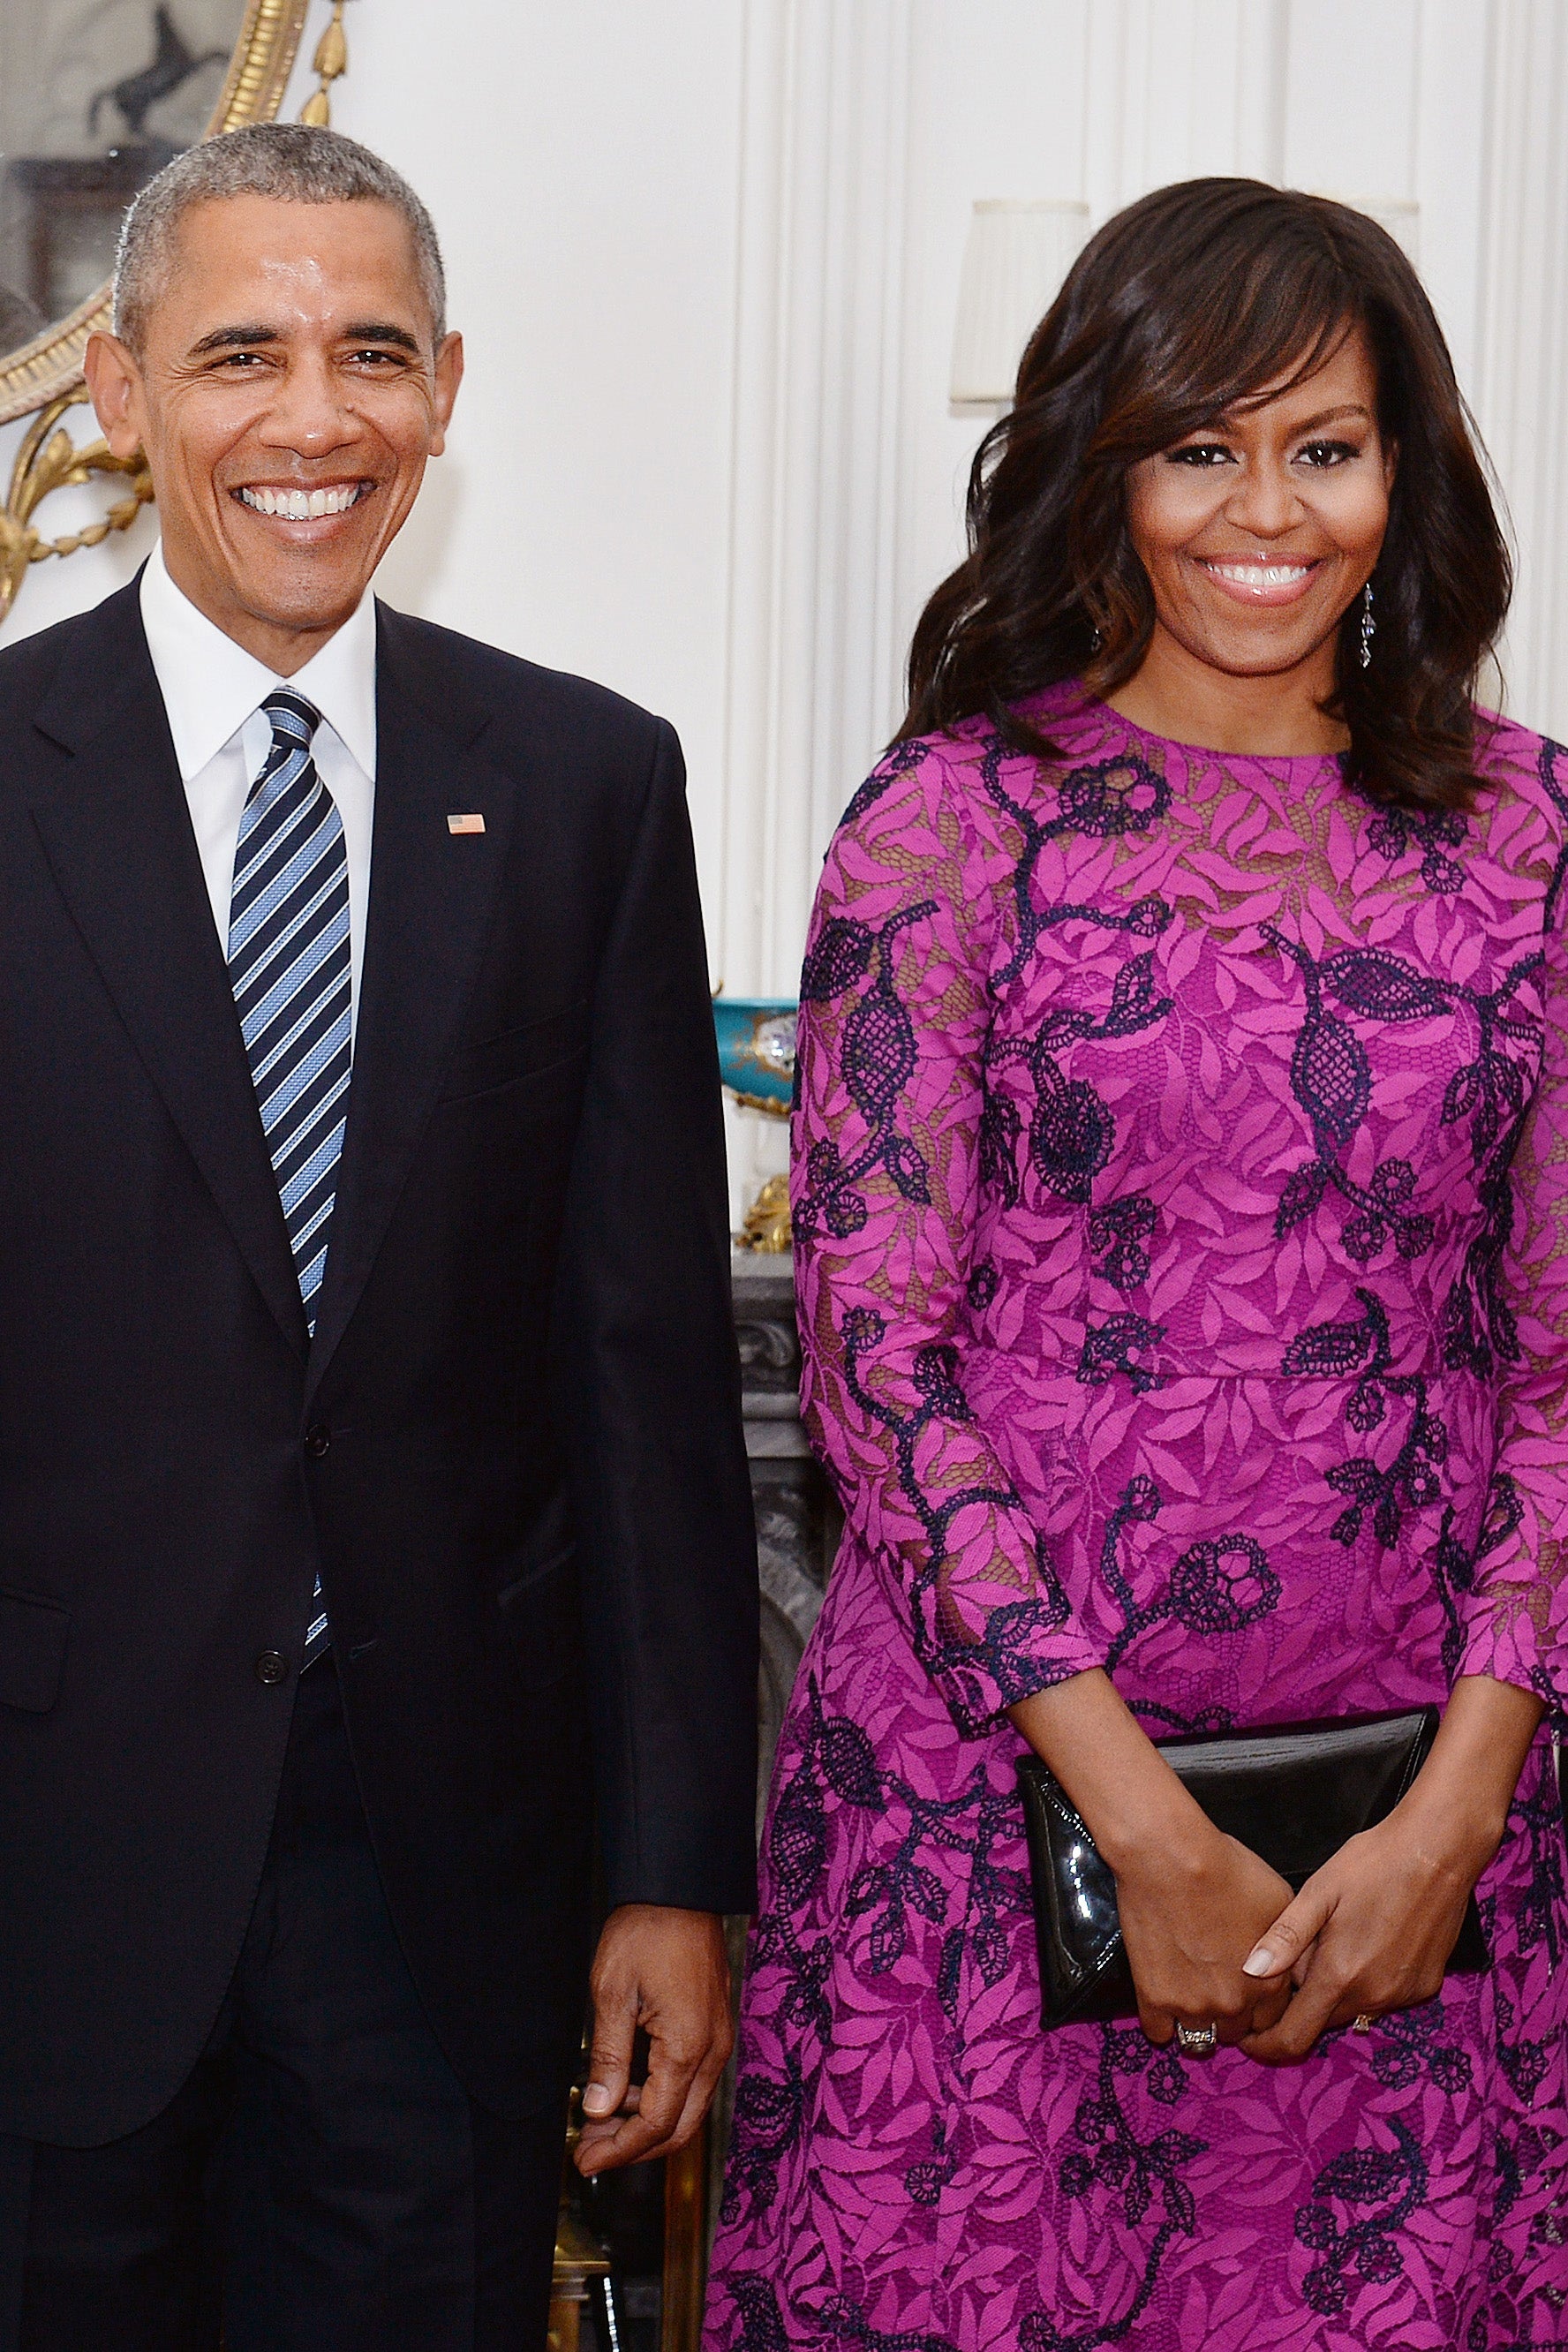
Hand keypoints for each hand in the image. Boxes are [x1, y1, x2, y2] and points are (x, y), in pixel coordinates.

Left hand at [575, 1905, 731, 2173]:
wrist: (680, 1889)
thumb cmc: (646, 1932)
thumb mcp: (613, 1993)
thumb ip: (609, 2058)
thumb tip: (599, 2111)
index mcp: (688, 2046)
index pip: (657, 2123)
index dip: (619, 2150)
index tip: (584, 2160)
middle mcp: (713, 2051)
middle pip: (680, 2128)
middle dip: (633, 2148)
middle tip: (590, 2150)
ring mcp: (719, 2039)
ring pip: (688, 2108)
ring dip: (646, 2124)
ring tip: (599, 2120)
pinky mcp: (715, 2027)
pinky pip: (693, 2082)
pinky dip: (660, 2098)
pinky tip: (626, 2089)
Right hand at [1115, 1820, 1295, 2046]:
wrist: (1171, 1857)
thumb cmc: (1227, 1869)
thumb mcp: (1281, 1900)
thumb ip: (1288, 1943)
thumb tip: (1286, 1961)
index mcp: (1270, 1984)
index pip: (1273, 2019)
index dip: (1260, 2003)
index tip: (1247, 1988)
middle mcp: (1235, 2004)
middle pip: (1238, 2031)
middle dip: (1232, 2013)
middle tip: (1216, 1984)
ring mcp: (1193, 2006)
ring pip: (1200, 2037)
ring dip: (1198, 2018)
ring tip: (1190, 1991)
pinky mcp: (1154, 1999)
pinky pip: (1159, 2033)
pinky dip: (1162, 2020)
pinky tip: (1163, 1997)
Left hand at [1238, 1673, 1542, 2064]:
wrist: (1439, 1851)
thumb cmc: (1371, 1864)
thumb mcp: (1319, 1893)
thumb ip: (1284, 1937)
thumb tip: (1249, 1973)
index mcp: (1339, 1976)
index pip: (1294, 2037)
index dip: (1267, 2044)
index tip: (1248, 2036)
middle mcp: (1373, 1997)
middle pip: (1322, 2020)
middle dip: (1301, 2004)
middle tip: (1294, 1957)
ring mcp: (1403, 1995)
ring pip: (1353, 2008)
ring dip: (1335, 1989)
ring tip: (1333, 1938)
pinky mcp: (1426, 1987)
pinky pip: (1383, 1996)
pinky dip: (1367, 1981)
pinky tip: (1368, 1940)